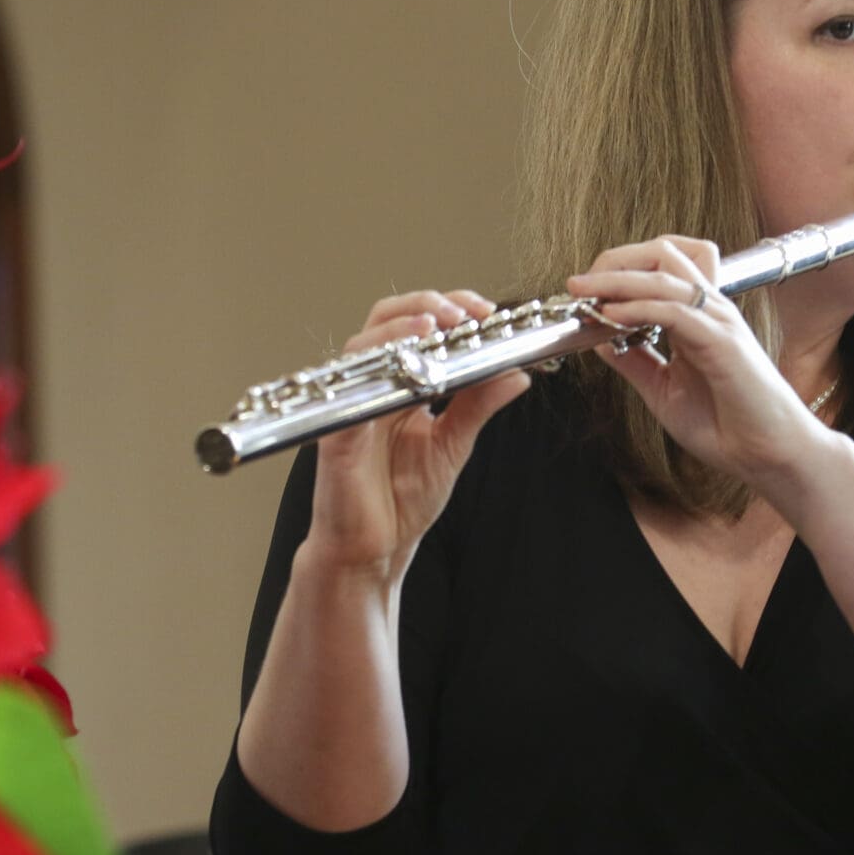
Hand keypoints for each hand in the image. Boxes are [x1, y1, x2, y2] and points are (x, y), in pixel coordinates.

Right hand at [307, 290, 529, 579]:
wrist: (375, 549)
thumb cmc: (402, 501)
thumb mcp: (453, 446)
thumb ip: (479, 406)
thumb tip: (517, 374)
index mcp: (402, 385)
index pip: (419, 326)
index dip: (451, 307)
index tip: (487, 313)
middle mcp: (375, 386)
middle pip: (388, 318)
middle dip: (428, 305)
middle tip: (465, 314)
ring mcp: (352, 404)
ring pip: (364, 343)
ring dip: (401, 326)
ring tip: (437, 325)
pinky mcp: (337, 430)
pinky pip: (350, 389)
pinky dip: (375, 369)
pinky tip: (405, 366)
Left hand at [565, 237, 823, 488]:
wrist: (767, 456)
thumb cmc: (727, 427)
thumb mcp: (662, 390)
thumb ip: (634, 362)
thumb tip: (600, 340)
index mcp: (696, 317)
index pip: (659, 266)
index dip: (617, 270)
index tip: (583, 294)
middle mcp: (709, 310)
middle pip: (662, 252)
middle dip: (614, 261)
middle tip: (580, 285)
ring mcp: (718, 322)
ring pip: (665, 273)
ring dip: (617, 279)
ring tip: (584, 292)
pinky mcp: (723, 343)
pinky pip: (676, 310)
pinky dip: (639, 307)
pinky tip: (612, 317)